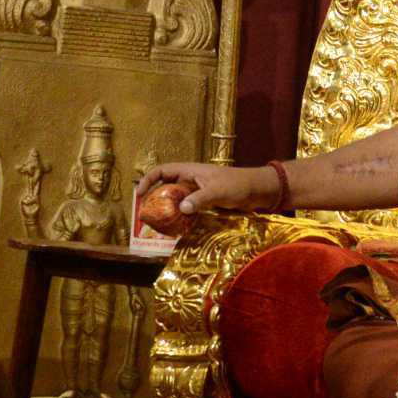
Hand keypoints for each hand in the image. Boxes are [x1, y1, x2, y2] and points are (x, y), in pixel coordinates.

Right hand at [135, 161, 281, 222]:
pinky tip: (177, 227)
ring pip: (176, 198)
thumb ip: (199, 199)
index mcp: (190, 171)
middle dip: (154, 198)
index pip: (162, 170)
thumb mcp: (218, 191)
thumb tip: (182, 208)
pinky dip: (180, 216)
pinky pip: (187, 207)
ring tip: (158, 224)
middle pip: (165, 186)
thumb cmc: (239, 185)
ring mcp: (198, 191)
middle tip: (145, 214)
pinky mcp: (205, 202)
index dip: (148, 180)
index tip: (139, 194)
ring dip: (166, 209)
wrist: (258, 190)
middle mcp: (191, 180)